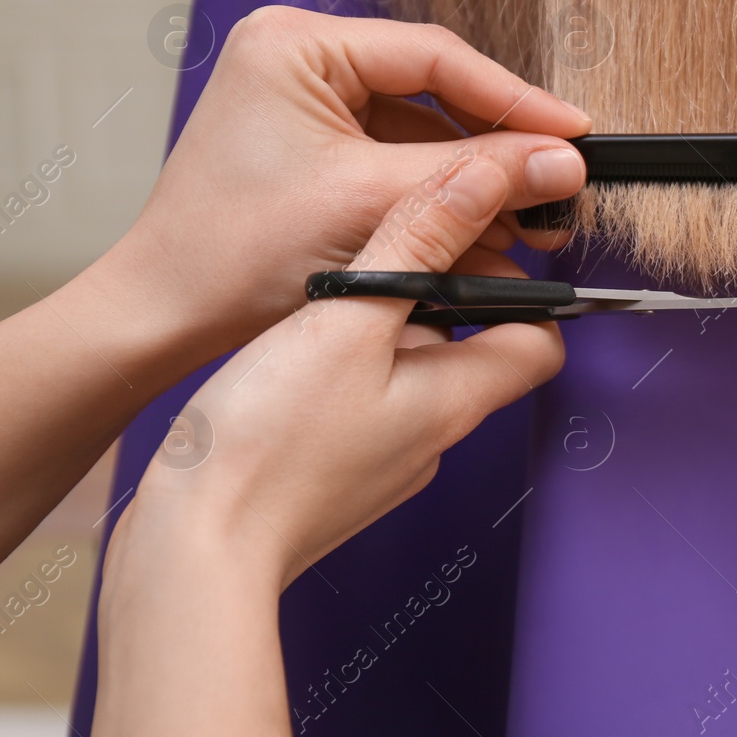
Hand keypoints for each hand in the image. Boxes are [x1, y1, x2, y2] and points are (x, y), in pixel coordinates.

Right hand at [93, 153, 564, 736]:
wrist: (194, 555)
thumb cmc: (266, 448)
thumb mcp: (347, 319)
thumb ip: (418, 245)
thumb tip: (484, 181)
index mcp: (457, 398)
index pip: (542, 340)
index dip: (527, 290)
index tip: (483, 247)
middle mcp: (435, 436)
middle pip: (469, 348)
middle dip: (433, 296)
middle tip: (381, 258)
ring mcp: (386, 461)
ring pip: (407, 373)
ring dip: (377, 331)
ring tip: (323, 304)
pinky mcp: (336, 474)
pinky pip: (361, 406)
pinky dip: (340, 370)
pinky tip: (290, 358)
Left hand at [102, 4, 589, 369]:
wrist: (163, 316)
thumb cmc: (232, 253)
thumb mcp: (372, 203)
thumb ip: (475, 176)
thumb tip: (563, 160)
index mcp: (297, 44)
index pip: (436, 57)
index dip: (515, 97)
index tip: (574, 131)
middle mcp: (301, 61)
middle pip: (436, 93)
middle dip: (499, 150)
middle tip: (560, 185)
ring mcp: (309, 106)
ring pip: (425, 134)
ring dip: (477, 183)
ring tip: (534, 226)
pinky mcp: (317, 150)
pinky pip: (401, 164)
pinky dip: (443, 203)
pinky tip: (488, 240)